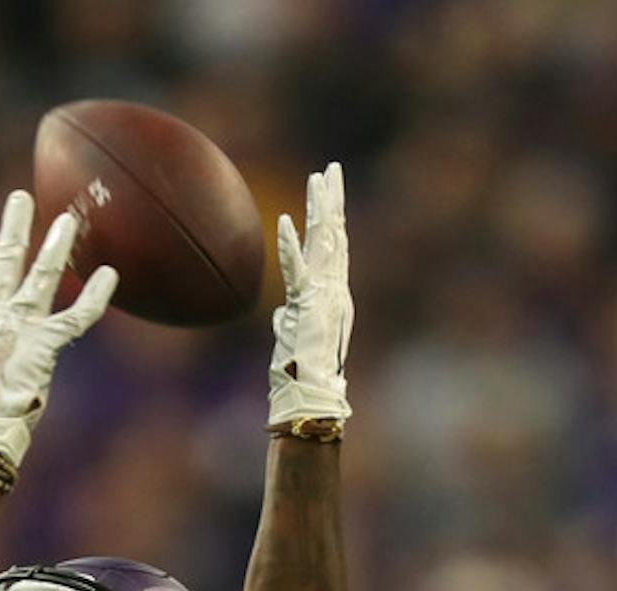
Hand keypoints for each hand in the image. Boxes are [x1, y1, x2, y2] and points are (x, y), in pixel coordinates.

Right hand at [0, 190, 119, 471]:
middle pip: (6, 259)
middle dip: (14, 226)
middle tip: (21, 197)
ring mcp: (22, 324)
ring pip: (42, 276)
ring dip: (55, 246)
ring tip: (67, 220)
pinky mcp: (46, 342)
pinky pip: (76, 317)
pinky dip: (94, 297)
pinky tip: (109, 273)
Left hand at [268, 161, 352, 427]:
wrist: (310, 393)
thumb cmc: (303, 371)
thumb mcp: (296, 337)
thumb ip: (292, 318)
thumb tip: (282, 312)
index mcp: (332, 292)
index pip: (333, 246)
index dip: (332, 217)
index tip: (330, 191)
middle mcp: (333, 287)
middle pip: (334, 234)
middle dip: (332, 200)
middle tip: (330, 170)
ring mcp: (323, 293)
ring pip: (322, 242)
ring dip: (319, 209)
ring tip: (318, 179)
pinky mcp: (307, 304)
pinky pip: (296, 270)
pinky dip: (289, 247)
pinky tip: (284, 222)